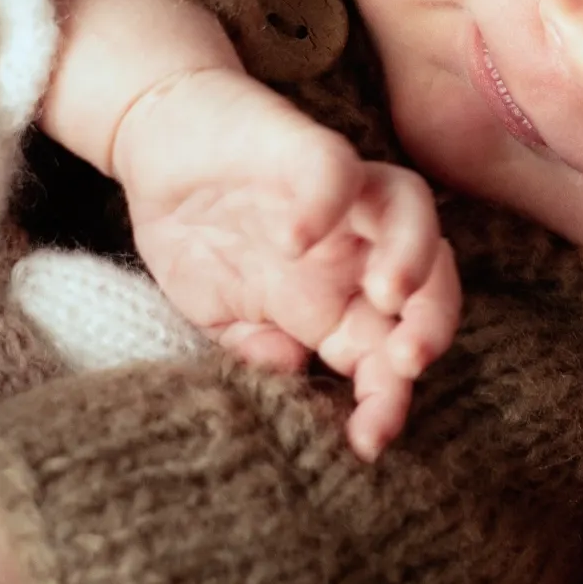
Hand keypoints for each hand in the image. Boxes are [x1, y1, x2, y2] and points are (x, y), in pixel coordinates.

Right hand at [109, 68, 461, 460]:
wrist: (153, 142)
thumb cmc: (192, 230)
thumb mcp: (212, 311)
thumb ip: (253, 345)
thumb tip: (289, 364)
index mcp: (337, 300)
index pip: (384, 352)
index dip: (386, 398)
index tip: (369, 441)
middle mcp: (354, 249)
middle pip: (429, 283)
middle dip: (429, 326)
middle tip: (405, 364)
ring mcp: (340, 194)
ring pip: (413, 212)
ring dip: (413, 256)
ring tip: (387, 295)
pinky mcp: (306, 147)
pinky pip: (337, 169)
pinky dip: (324, 202)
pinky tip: (294, 240)